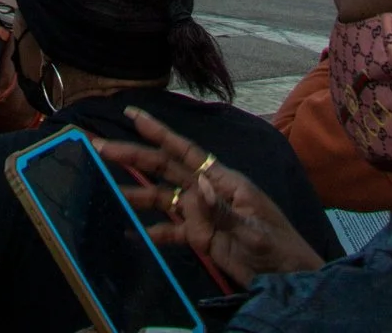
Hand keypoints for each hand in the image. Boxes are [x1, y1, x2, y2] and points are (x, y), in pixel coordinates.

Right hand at [92, 108, 323, 287]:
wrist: (291, 278)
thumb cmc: (279, 248)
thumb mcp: (255, 231)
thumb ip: (224, 211)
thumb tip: (197, 185)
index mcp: (223, 180)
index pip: (185, 150)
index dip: (158, 132)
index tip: (132, 114)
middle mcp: (208, 191)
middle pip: (166, 169)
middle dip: (134, 156)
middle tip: (100, 146)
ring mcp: (202, 214)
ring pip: (163, 198)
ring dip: (137, 194)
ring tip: (107, 191)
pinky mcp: (201, 238)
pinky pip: (171, 230)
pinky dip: (152, 230)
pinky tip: (130, 232)